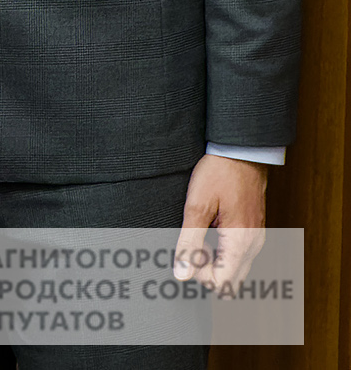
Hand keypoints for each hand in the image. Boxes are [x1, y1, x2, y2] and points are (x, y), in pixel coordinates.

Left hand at [172, 154, 268, 285]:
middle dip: (207, 271)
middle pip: (230, 282)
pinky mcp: (253, 232)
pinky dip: (222, 252)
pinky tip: (209, 230)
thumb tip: (182, 274)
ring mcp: (256, 240)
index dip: (199, 274)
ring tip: (200, 234)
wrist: (241, 153)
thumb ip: (189, 243)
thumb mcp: (196, 207)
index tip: (187, 252)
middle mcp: (253, 246)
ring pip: (235, 270)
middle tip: (192, 245)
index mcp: (240, 243)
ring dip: (214, 261)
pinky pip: (238, 255)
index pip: (222, 284)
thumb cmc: (219, 174)